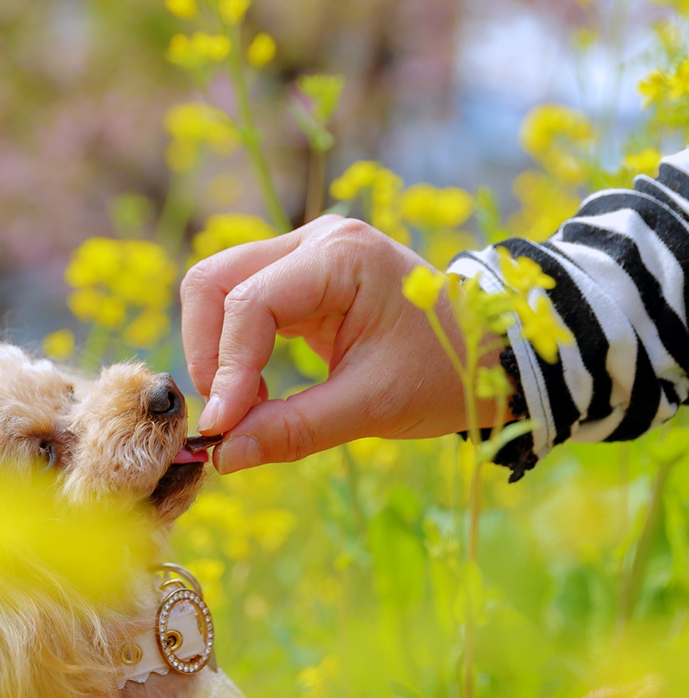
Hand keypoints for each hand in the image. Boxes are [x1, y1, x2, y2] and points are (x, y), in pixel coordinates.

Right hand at [180, 215, 475, 473]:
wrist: (490, 352)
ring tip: (244, 406)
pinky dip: (232, 352)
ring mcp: (303, 256)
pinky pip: (238, 308)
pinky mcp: (297, 281)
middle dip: (207, 351)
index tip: (222, 429)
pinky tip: (255, 394)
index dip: (227, 369)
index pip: (251, 303)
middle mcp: (314, 241)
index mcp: (341, 256)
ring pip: (216, 291)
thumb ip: (294, 429)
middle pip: (213, 281)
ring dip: (214, 351)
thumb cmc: (446, 372)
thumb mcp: (373, 406)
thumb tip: (223, 456)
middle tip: (228, 413)